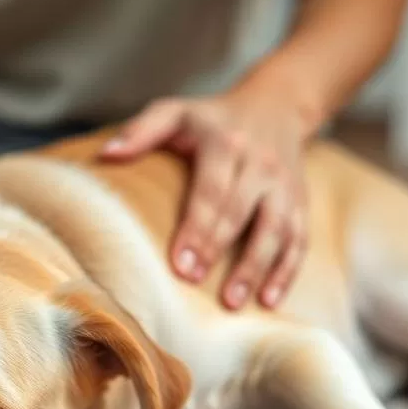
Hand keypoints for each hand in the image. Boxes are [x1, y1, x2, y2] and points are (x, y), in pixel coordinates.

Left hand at [101, 93, 309, 309]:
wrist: (276, 105)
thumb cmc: (212, 119)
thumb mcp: (176, 111)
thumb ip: (142, 130)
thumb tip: (107, 155)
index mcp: (225, 143)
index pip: (211, 191)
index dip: (197, 228)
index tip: (180, 263)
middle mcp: (259, 163)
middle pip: (240, 212)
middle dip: (218, 250)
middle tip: (195, 283)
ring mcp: (284, 184)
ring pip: (276, 229)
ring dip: (256, 268)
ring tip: (233, 302)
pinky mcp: (300, 201)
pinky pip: (299, 239)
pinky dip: (287, 271)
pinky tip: (269, 300)